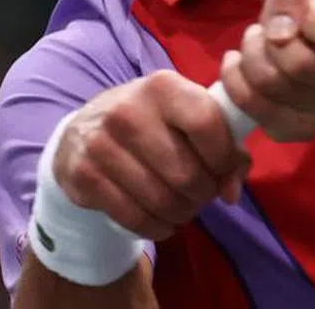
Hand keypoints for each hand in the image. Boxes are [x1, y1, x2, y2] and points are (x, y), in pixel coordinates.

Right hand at [52, 70, 249, 240]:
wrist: (86, 128)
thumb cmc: (154, 122)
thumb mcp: (188, 115)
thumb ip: (224, 145)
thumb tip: (231, 192)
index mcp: (162, 86)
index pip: (206, 124)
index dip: (224, 157)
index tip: (224, 172)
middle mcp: (128, 111)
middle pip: (186, 173)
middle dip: (204, 194)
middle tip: (202, 195)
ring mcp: (101, 144)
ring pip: (162, 201)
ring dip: (182, 213)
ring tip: (184, 208)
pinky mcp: (83, 176)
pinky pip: (135, 217)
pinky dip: (157, 227)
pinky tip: (162, 221)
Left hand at [219, 0, 314, 141]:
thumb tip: (281, 24)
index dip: (312, 21)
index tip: (298, 11)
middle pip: (302, 65)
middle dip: (271, 37)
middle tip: (268, 26)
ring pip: (273, 85)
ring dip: (251, 54)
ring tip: (256, 40)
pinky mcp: (302, 130)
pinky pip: (254, 107)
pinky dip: (235, 79)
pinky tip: (239, 63)